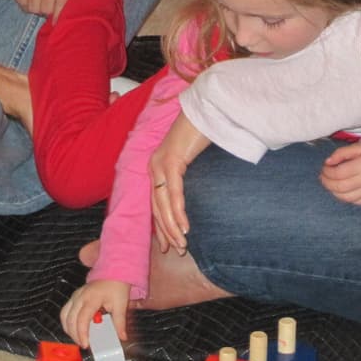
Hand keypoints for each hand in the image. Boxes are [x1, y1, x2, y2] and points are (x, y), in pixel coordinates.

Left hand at [9, 0, 89, 18]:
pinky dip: (61, 9)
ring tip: (52, 8)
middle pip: (34, 6)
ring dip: (49, 10)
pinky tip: (61, 13)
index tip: (32, 3)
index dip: (26, 4)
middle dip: (37, 8)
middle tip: (43, 6)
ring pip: (48, 6)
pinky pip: (64, 0)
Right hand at [60, 280, 131, 347]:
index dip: (82, 333)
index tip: (85, 344)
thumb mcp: (121, 305)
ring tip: (78, 338)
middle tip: (83, 344)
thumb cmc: (116, 287)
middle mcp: (80, 296)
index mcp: (92, 298)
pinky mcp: (74, 297)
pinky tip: (75, 329)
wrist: (113, 272)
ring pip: (64, 315)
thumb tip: (122, 337)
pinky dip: (67, 322)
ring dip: (68, 329)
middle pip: (70, 319)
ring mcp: (75, 295)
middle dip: (74, 334)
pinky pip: (65, 311)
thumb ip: (120, 322)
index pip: (82, 318)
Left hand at [148, 113, 211, 253]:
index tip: (167, 244)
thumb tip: (196, 195)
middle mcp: (154, 166)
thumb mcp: (192, 159)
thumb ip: (188, 176)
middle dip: (166, 232)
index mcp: (157, 167)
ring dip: (172, 227)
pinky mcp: (171, 161)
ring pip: (162, 204)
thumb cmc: (202, 134)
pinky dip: (178, 212)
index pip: (155, 203)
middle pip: (156, 207)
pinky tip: (184, 227)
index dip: (161, 225)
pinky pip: (173, 192)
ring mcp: (160, 163)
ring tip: (182, 245)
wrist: (205, 110)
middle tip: (177, 250)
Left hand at [320, 140, 360, 204]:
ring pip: (346, 197)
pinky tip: (340, 190)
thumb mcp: (359, 147)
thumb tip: (328, 162)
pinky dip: (344, 198)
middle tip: (323, 177)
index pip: (338, 173)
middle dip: (327, 182)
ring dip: (333, 191)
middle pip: (340, 186)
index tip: (324, 168)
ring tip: (329, 184)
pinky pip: (355, 202)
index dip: (327, 171)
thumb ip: (342, 152)